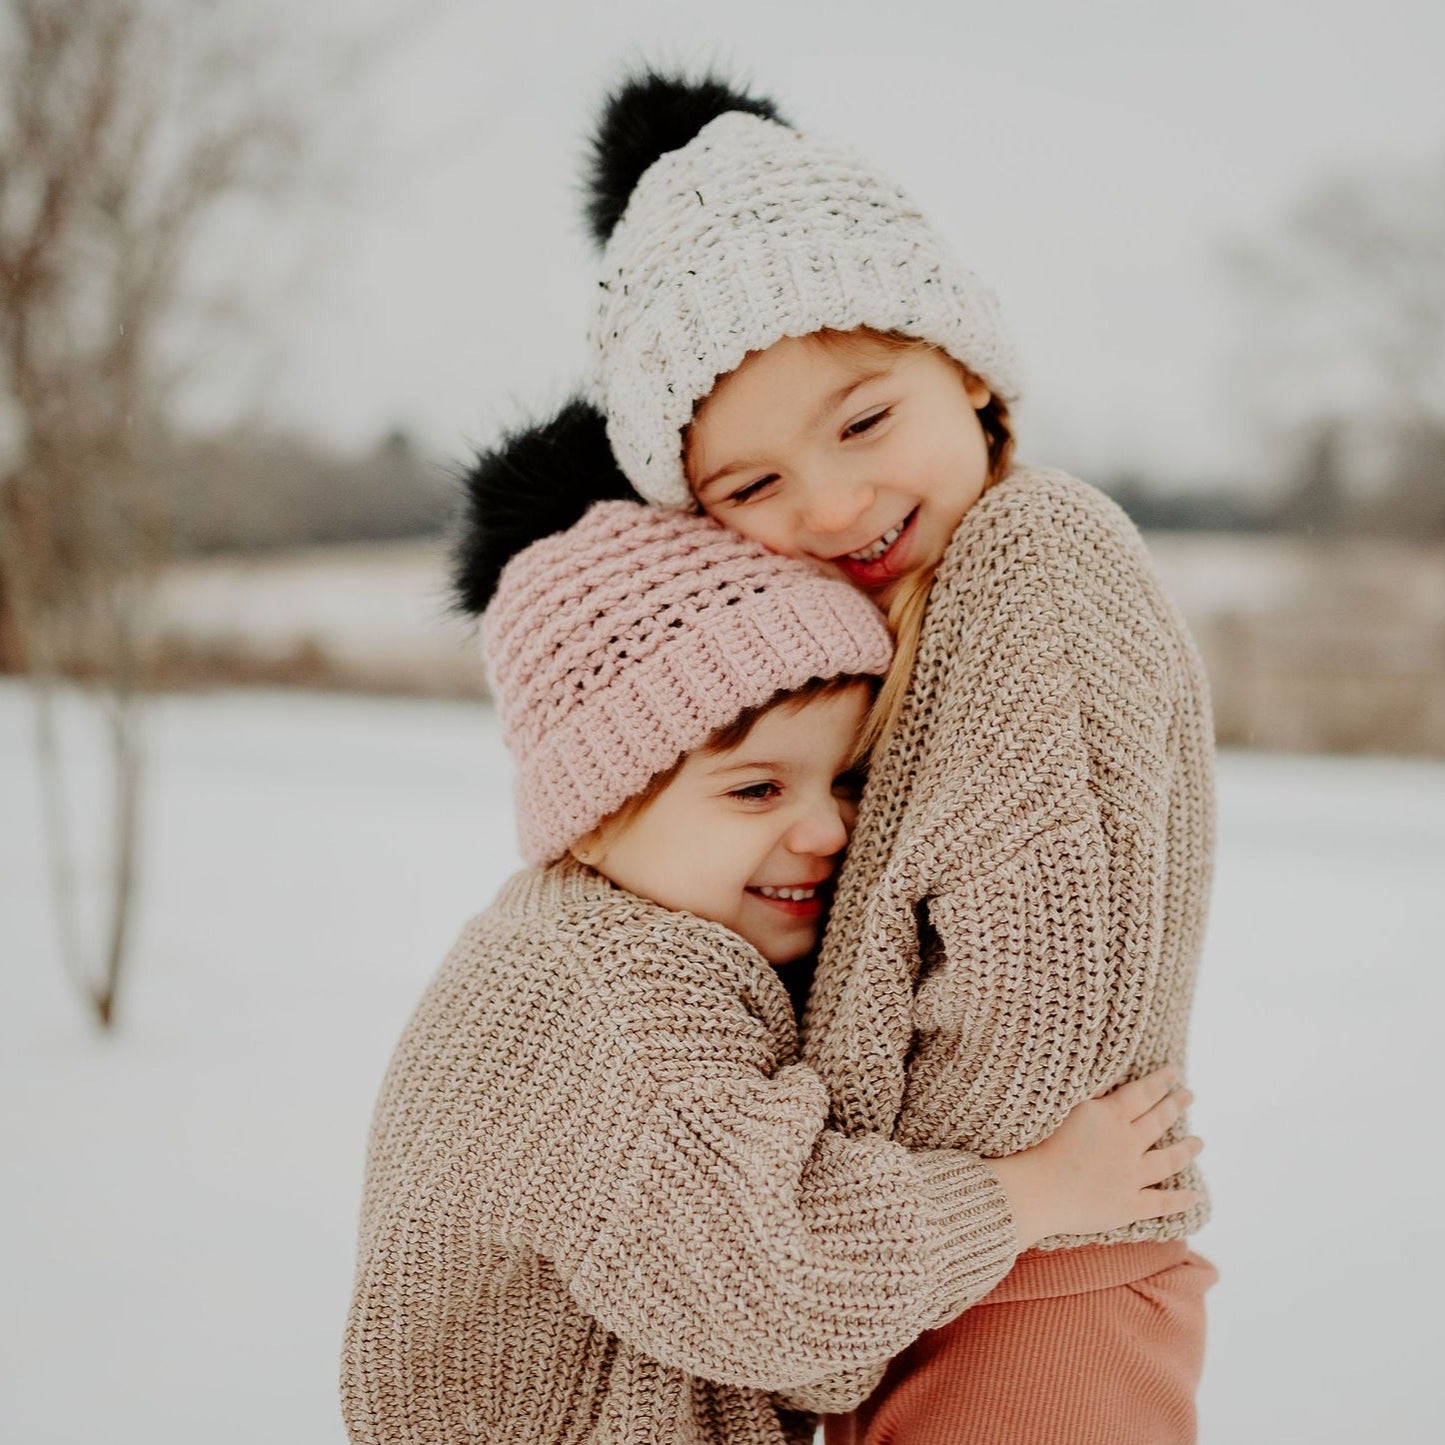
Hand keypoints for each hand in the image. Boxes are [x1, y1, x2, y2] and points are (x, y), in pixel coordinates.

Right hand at [987, 1067, 1201, 1249]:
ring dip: (1186, 1149)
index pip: (1142, 1093)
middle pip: (1158, 1120)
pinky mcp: (1127, 1206)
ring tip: (1199, 1142)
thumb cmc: (1034, 1142)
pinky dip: (1179, 1200)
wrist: (1033, 1189)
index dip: (1160, 1081)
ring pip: (1167, 1160)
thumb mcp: (1061, 1105)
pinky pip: (1160, 1203)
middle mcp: (1127, 1143)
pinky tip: (1194, 1196)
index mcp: (1110, 1116)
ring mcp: (1130, 1176)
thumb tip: (1108, 1083)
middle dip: (1175, 1105)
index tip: (1174, 1072)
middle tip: (1189, 1094)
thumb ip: (1088, 1096)